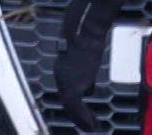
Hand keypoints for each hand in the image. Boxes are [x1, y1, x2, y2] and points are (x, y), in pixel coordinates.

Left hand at [52, 0, 119, 130]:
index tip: (81, 114)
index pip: (66, 91)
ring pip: (69, 106)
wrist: (85, 25)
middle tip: (87, 125)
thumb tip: (90, 86)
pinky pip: (75, 105)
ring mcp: (65, 79)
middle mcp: (60, 75)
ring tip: (90, 127)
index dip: (73, 105)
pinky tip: (91, 124)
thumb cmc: (86, 33)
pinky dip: (83, 117)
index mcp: (62, 68)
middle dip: (76, 115)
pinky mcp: (74, 81)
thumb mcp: (85, 54)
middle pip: (66, 101)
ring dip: (80, 119)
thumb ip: (84, 70)